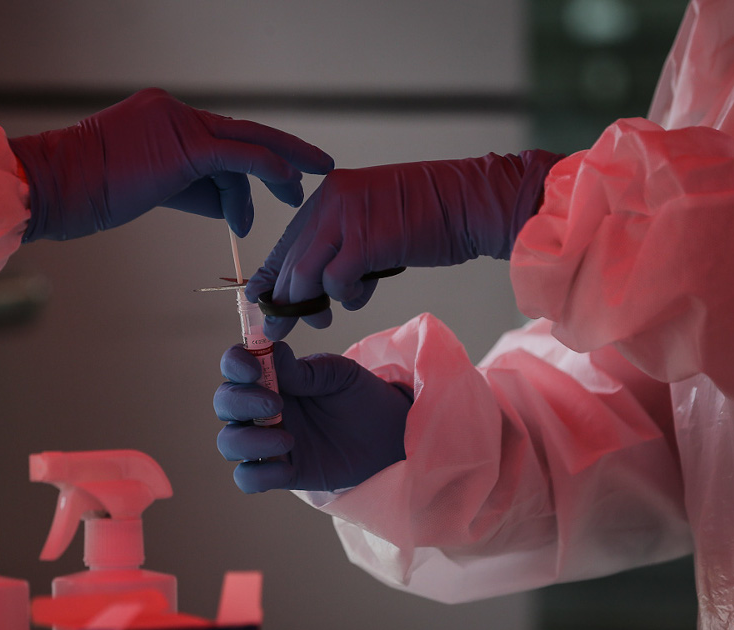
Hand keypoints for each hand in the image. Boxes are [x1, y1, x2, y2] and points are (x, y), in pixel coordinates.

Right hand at [8, 88, 333, 241]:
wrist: (56, 187)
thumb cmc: (93, 195)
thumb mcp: (154, 188)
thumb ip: (197, 190)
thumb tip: (234, 207)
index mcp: (163, 118)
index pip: (218, 142)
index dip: (251, 166)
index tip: (280, 181)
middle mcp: (174, 112)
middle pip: (239, 136)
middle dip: (282, 153)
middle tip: (314, 171)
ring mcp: (178, 122)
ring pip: (242, 148)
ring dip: (275, 174)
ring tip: (295, 198)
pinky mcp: (184, 144)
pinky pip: (240, 155)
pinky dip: (270, 167)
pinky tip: (291, 181)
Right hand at [214, 341, 411, 492]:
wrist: (388, 434)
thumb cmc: (360, 396)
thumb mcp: (338, 375)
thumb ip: (305, 370)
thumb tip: (272, 354)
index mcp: (273, 377)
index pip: (235, 366)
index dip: (234, 365)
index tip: (254, 369)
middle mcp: (262, 408)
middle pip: (225, 403)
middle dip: (241, 403)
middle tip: (276, 405)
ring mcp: (268, 441)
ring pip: (228, 442)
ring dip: (248, 440)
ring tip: (288, 438)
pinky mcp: (281, 472)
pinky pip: (248, 478)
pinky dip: (259, 475)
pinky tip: (288, 467)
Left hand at [246, 150, 562, 338]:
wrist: (471, 202)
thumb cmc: (426, 218)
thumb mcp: (371, 226)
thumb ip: (338, 248)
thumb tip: (308, 289)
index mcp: (328, 195)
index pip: (286, 243)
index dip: (270, 278)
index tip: (261, 306)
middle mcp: (330, 200)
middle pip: (289, 262)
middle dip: (283, 302)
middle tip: (281, 329)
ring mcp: (347, 217)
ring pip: (305, 275)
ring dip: (312, 305)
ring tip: (325, 318)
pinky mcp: (367, 238)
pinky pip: (337, 282)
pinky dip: (347, 297)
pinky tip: (363, 294)